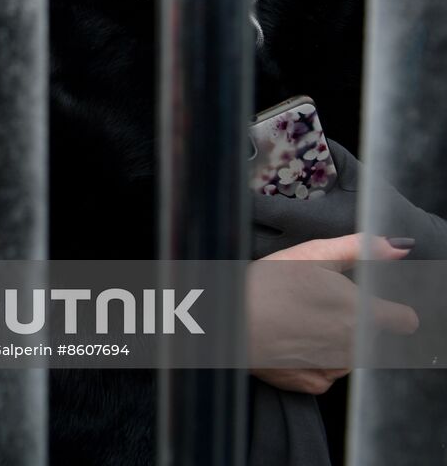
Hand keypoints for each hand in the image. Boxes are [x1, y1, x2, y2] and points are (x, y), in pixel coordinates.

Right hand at [249, 233, 417, 393]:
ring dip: (335, 343)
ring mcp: (334, 367)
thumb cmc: (266, 285)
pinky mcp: (313, 384)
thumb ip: (359, 250)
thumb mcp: (311, 255)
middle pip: (370, 336)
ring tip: (298, 324)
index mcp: (359, 311)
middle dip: (353, 324)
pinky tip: (292, 344)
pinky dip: (314, 362)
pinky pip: (327, 373)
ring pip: (349, 355)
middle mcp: (353, 344)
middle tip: (316, 308)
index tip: (371, 305)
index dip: (390, 310)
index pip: (404, 320)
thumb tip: (396, 248)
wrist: (227, 322)